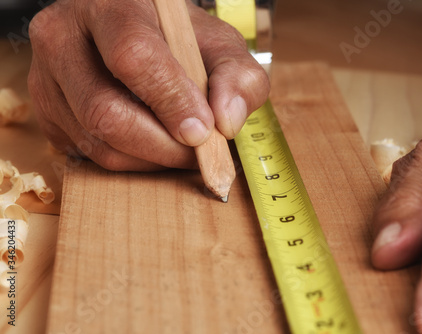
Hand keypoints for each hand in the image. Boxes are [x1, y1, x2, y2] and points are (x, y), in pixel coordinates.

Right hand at [28, 0, 268, 170]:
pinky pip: (90, 155)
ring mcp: (46, 80)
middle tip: (198, 151)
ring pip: (98, 142)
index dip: (170, 100)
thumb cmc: (175, 39)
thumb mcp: (217, 44)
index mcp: (109, 7)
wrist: (129, 35)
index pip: (133, 56)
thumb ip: (237, 76)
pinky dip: (132, 161)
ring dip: (151, 158)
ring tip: (180, 146)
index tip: (203, 131)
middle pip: (105, 110)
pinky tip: (152, 143)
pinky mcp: (47, 115)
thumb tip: (226, 122)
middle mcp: (63, 39)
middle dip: (163, 145)